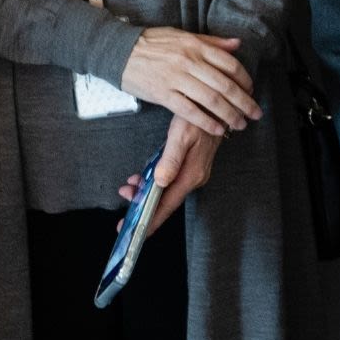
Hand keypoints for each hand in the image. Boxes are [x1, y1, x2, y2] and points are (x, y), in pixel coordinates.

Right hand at [119, 28, 259, 135]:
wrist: (117, 50)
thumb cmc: (150, 43)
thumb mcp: (181, 35)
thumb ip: (210, 41)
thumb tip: (236, 44)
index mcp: (195, 46)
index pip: (230, 65)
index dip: (245, 81)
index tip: (251, 91)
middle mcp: (188, 62)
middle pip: (225, 86)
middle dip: (244, 103)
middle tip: (254, 114)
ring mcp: (175, 78)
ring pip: (211, 100)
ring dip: (230, 115)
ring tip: (239, 124)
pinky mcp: (162, 94)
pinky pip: (190, 111)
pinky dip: (207, 122)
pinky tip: (217, 129)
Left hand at [122, 118, 221, 234]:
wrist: (216, 107)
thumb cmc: (198, 118)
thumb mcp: (181, 135)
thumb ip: (171, 159)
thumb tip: (160, 182)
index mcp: (191, 175)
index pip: (169, 204)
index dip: (153, 219)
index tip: (139, 231)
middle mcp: (193, 177)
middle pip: (166, 200)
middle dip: (144, 205)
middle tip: (124, 200)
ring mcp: (192, 172)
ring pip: (166, 190)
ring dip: (146, 192)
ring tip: (128, 188)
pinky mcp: (189, 166)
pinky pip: (168, 180)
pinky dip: (153, 182)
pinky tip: (142, 178)